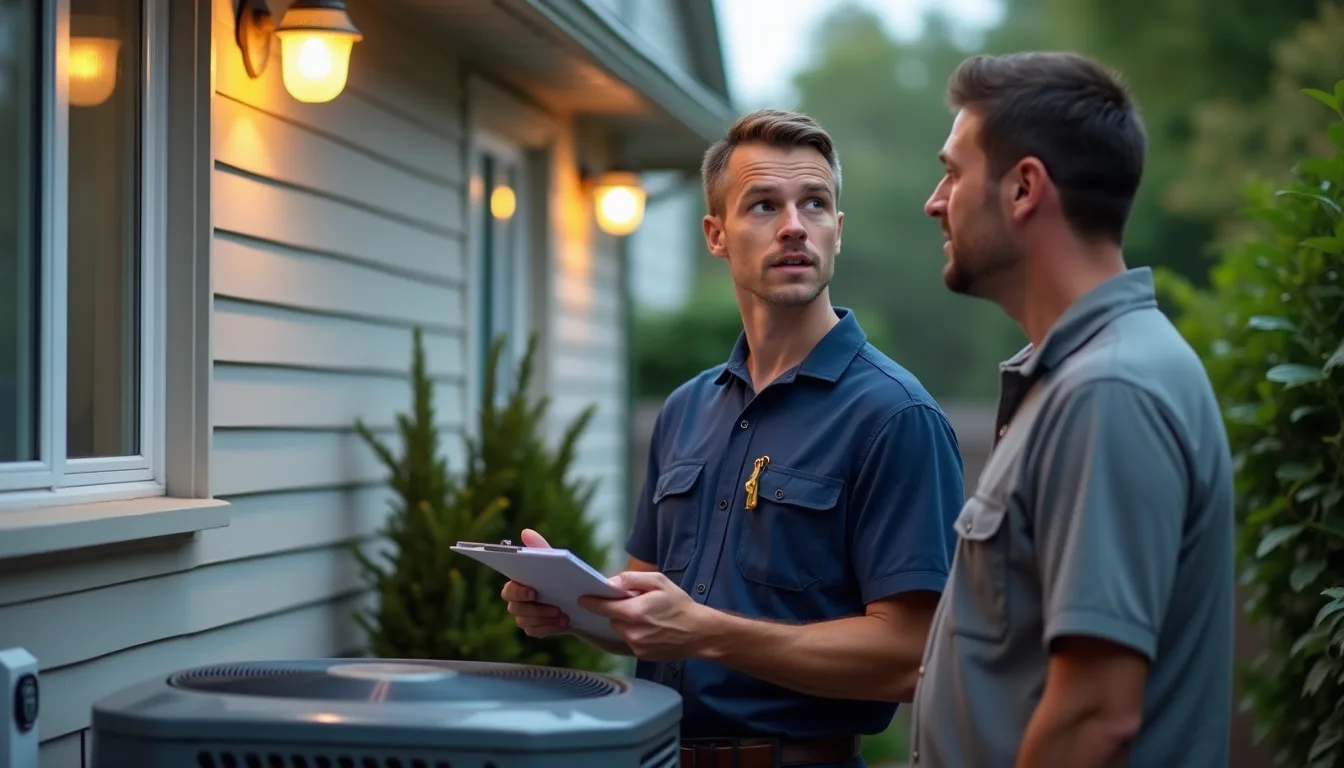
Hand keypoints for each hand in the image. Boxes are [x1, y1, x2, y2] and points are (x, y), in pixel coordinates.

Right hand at [501, 528, 570, 637]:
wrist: (576, 599)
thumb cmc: (559, 576)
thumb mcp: (553, 561)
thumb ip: (540, 548)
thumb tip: (525, 531)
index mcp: (518, 583)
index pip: (508, 590)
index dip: (517, 592)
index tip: (533, 591)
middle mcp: (517, 602)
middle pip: (515, 609)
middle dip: (535, 609)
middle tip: (555, 606)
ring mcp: (524, 617)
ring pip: (525, 621)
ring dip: (545, 618)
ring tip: (564, 615)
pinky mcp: (534, 629)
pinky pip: (536, 631)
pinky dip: (550, 628)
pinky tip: (565, 623)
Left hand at [578, 571, 714, 661]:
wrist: (700, 633)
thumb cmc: (680, 604)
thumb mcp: (659, 582)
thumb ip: (632, 579)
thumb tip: (610, 583)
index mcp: (634, 612)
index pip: (603, 607)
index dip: (592, 602)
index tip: (583, 598)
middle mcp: (632, 632)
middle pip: (612, 619)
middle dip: (619, 611)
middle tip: (636, 604)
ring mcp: (636, 646)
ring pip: (621, 630)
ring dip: (628, 623)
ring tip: (648, 617)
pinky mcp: (642, 655)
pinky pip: (630, 641)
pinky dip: (636, 634)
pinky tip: (652, 629)